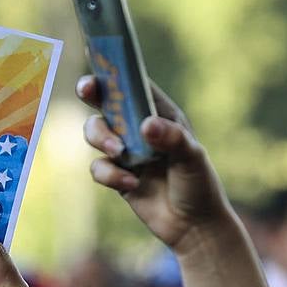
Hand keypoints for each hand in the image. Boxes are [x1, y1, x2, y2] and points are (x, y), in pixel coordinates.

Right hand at [77, 75, 228, 252]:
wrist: (193, 227)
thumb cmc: (199, 186)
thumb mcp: (191, 158)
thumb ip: (171, 139)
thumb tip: (146, 125)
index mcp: (160, 114)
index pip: (135, 84)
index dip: (116, 69)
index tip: (100, 58)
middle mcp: (139, 128)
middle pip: (106, 102)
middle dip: (93, 94)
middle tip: (87, 90)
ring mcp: (126, 151)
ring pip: (95, 132)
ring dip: (101, 138)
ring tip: (118, 153)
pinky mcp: (117, 176)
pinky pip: (98, 167)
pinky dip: (110, 174)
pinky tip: (131, 184)